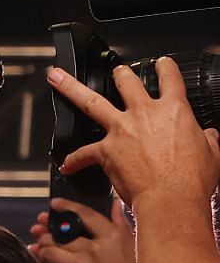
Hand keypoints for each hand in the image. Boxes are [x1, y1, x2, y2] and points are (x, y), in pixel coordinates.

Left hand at [32, 198, 142, 262]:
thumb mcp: (135, 248)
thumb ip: (122, 225)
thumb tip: (116, 204)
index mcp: (112, 237)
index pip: (85, 215)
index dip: (67, 207)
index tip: (55, 204)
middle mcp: (94, 249)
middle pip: (61, 235)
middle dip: (47, 232)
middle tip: (39, 230)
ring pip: (50, 252)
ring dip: (41, 250)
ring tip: (38, 249)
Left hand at [49, 57, 219, 213]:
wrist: (171, 199)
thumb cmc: (191, 180)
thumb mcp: (211, 152)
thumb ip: (207, 138)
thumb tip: (209, 135)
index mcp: (174, 110)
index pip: (170, 79)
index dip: (165, 68)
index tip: (162, 63)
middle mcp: (144, 114)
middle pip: (127, 83)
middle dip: (121, 74)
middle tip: (117, 70)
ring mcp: (122, 130)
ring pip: (91, 102)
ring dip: (71, 88)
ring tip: (58, 78)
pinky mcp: (105, 151)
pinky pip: (82, 154)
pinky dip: (73, 160)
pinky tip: (66, 165)